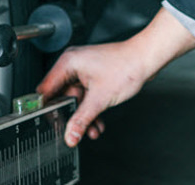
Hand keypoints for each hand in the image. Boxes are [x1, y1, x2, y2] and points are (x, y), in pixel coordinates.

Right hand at [37, 7, 194, 146]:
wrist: (147, 59)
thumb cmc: (126, 66)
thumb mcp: (100, 99)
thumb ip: (82, 119)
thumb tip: (70, 134)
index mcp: (68, 63)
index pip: (47, 89)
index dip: (47, 108)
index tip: (51, 123)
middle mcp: (73, 65)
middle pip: (62, 96)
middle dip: (71, 115)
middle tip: (73, 130)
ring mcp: (83, 70)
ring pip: (76, 99)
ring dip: (84, 116)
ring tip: (91, 130)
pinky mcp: (93, 76)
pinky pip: (86, 96)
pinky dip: (91, 109)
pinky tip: (98, 123)